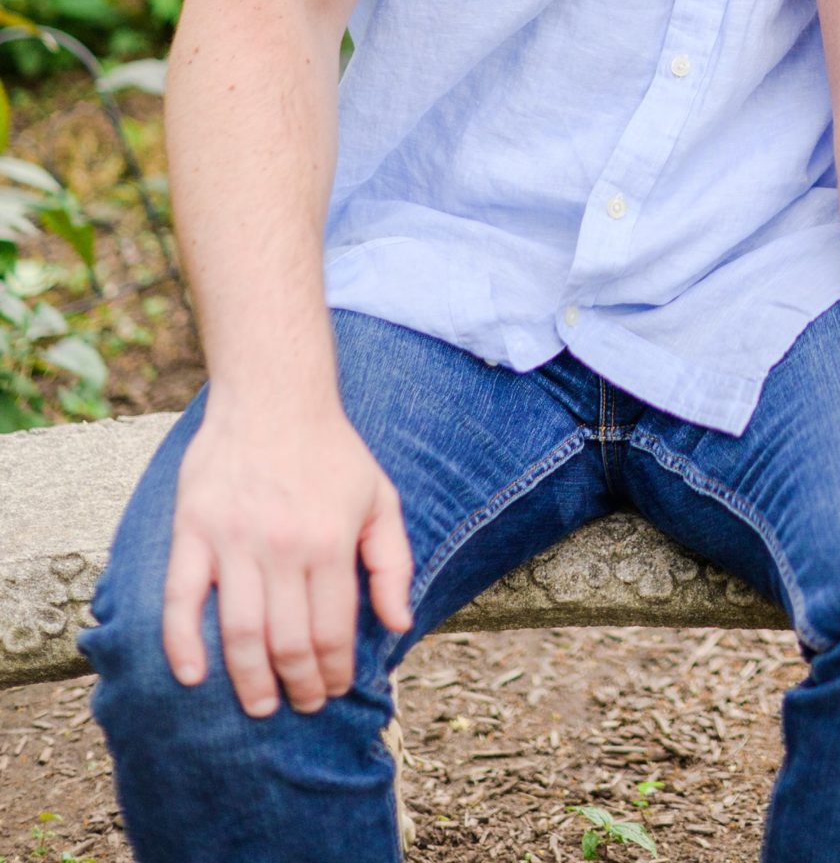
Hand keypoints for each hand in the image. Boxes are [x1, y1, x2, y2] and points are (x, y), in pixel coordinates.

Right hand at [162, 397, 413, 716]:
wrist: (273, 395)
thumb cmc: (331, 451)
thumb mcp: (380, 498)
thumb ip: (393, 563)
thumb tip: (399, 625)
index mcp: (330, 541)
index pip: (332, 631)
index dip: (334, 671)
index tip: (333, 690)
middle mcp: (283, 547)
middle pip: (287, 642)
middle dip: (298, 686)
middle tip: (300, 704)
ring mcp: (233, 541)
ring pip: (240, 632)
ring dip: (249, 680)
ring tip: (260, 704)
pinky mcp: (192, 531)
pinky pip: (181, 599)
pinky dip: (182, 643)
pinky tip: (193, 675)